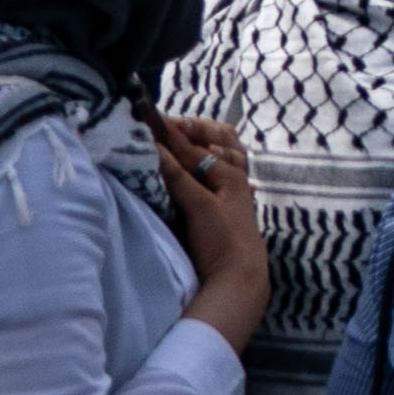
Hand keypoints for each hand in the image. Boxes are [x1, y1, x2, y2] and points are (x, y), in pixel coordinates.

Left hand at [152, 112, 266, 332]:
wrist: (240, 277)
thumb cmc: (225, 247)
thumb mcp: (216, 211)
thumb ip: (203, 190)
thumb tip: (180, 170)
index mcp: (242, 176)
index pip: (225, 137)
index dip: (200, 126)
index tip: (173, 119)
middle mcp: (237, 176)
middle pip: (218, 136)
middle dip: (190, 125)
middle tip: (162, 117)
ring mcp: (224, 189)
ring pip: (200, 152)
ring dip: (176, 134)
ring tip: (152, 123)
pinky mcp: (205, 206)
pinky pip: (183, 176)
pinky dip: (166, 160)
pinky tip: (151, 150)